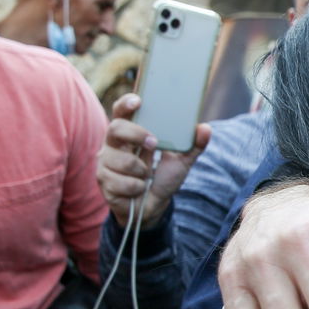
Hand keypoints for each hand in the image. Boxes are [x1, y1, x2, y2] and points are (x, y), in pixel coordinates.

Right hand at [97, 93, 210, 228]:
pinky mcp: (103, 180)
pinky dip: (136, 187)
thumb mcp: (182, 161)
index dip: (126, 103)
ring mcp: (106, 162)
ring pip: (121, 160)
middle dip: (136, 134)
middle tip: (154, 144)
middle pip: (115, 128)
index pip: (121, 111)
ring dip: (141, 171)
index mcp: (130, 133)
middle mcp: (113, 144)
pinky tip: (137, 189)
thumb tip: (205, 128)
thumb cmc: (163, 178)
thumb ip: (193, 145)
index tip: (138, 101)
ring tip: (146, 176)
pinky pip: (121, 181)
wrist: (153, 207)